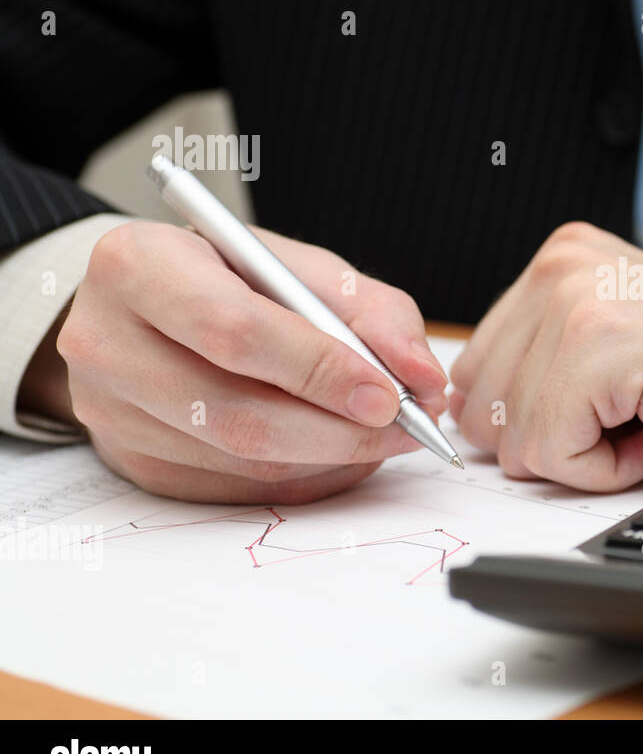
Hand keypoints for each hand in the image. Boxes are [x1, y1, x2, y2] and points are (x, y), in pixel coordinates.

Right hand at [20, 221, 447, 502]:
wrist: (138, 307)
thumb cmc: (224, 277)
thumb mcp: (294, 265)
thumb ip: (371, 310)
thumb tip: (424, 378)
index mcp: (139, 266)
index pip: (236, 331)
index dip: (321, 370)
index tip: (390, 393)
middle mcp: (107, 342)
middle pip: (237, 413)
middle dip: (339, 429)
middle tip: (407, 425)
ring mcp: (112, 412)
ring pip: (243, 461)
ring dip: (332, 457)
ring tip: (383, 434)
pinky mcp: (132, 463)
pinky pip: (237, 488)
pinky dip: (305, 476)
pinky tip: (338, 451)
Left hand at [449, 222, 642, 490]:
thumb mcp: (619, 361)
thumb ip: (540, 370)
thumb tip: (459, 417)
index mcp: (559, 262)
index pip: (473, 378)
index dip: (540, 423)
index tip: (617, 407)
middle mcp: (559, 266)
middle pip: (480, 412)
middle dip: (559, 441)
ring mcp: (577, 298)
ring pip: (514, 440)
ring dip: (592, 456)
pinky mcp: (601, 344)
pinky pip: (553, 455)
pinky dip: (613, 470)